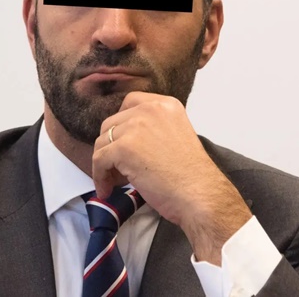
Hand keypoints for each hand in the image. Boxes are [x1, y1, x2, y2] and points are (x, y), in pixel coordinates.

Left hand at [92, 91, 252, 264]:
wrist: (199, 194)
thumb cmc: (190, 176)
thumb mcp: (175, 136)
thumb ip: (153, 129)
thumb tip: (122, 139)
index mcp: (166, 105)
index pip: (130, 103)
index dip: (122, 125)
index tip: (122, 143)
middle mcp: (150, 110)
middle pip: (112, 123)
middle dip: (112, 147)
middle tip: (119, 170)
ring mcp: (136, 126)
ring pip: (102, 142)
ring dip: (105, 164)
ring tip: (117, 182)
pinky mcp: (123, 147)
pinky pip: (99, 160)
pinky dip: (100, 176)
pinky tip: (109, 190)